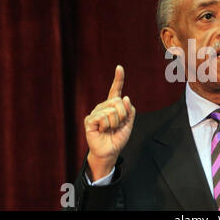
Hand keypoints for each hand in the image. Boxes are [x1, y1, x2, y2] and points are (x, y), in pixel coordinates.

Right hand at [84, 65, 135, 180]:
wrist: (110, 151)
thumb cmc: (118, 137)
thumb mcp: (129, 123)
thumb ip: (130, 111)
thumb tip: (125, 98)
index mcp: (113, 105)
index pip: (116, 90)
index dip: (118, 79)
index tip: (119, 67)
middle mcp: (104, 106)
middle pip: (119, 101)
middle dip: (123, 115)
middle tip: (118, 125)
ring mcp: (96, 112)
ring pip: (112, 110)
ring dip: (115, 123)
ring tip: (110, 129)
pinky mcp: (90, 120)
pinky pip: (103, 117)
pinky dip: (107, 126)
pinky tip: (102, 130)